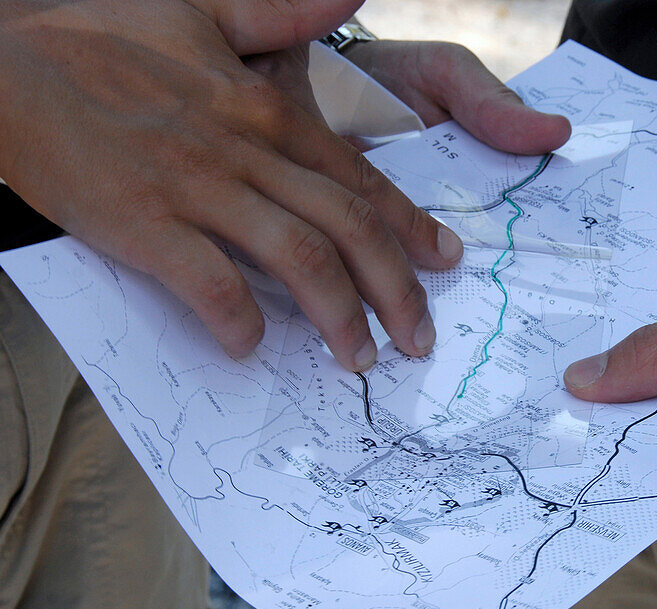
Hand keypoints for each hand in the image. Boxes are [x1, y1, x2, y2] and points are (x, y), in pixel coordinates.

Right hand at [0, 1, 564, 370]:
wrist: (4, 64)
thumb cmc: (98, 38)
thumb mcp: (200, 10)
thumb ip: (281, 13)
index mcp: (263, 109)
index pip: (358, 179)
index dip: (410, 226)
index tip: (445, 259)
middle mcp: (244, 149)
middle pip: (348, 226)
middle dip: (397, 287)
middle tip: (419, 337)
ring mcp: (195, 187)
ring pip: (300, 258)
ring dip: (340, 315)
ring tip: (360, 359)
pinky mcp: (143, 224)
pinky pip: (212, 285)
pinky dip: (241, 321)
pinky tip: (251, 345)